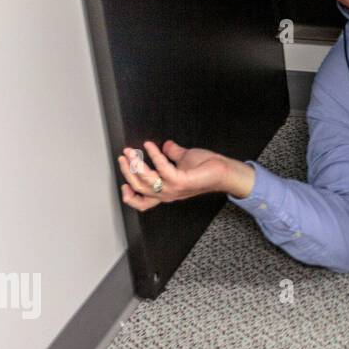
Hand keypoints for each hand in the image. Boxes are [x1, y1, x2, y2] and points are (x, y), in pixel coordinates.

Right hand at [117, 140, 254, 210]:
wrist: (225, 171)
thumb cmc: (208, 168)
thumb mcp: (185, 159)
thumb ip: (173, 154)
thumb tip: (166, 145)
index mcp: (167, 192)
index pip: (143, 203)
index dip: (129, 197)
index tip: (123, 184)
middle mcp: (168, 194)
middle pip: (139, 188)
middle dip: (127, 171)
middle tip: (123, 156)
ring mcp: (174, 189)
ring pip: (145, 180)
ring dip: (135, 164)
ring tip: (131, 151)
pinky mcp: (181, 181)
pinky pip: (162, 168)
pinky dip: (154, 155)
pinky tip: (151, 146)